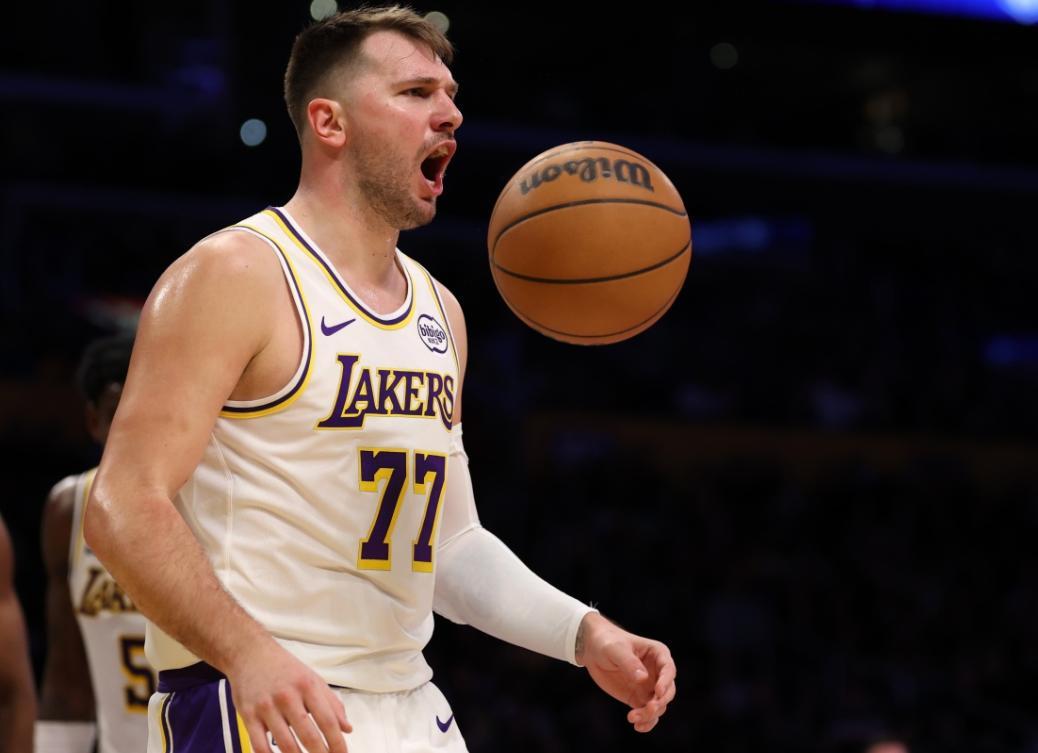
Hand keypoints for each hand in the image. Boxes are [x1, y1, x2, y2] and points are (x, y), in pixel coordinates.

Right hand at [227, 639, 351, 752]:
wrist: (250, 653)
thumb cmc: (284, 668)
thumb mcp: (313, 679)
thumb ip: (332, 704)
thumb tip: (347, 728)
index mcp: (307, 686)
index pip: (328, 720)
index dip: (337, 742)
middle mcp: (287, 696)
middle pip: (308, 735)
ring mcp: (266, 707)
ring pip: (285, 744)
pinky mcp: (248, 715)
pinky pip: (259, 745)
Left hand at [576, 612, 675, 732]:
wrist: (593, 649)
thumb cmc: (607, 642)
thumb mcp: (615, 649)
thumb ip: (629, 663)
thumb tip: (643, 679)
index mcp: (657, 654)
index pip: (668, 670)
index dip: (666, 682)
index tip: (658, 692)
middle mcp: (657, 672)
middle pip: (668, 691)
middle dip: (660, 702)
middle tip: (649, 708)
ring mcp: (649, 686)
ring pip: (659, 706)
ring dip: (650, 714)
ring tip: (633, 717)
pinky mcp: (638, 698)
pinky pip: (648, 713)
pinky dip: (646, 722)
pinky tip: (638, 727)